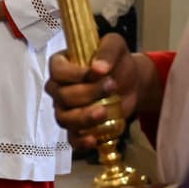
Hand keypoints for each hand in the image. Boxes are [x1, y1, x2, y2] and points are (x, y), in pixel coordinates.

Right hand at [46, 33, 149, 149]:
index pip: (57, 71)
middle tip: (112, 86)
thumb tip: (98, 68)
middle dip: (88, 94)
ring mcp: (65, 110)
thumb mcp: (116, 46)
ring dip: (84, 118)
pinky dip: (81, 141)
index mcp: (61, 66)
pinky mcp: (77, 128)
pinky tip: (94, 140)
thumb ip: (107, 51)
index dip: (75, 75)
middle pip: (63, 96)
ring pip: (65, 119)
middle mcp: (58, 89)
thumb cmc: (117, 63)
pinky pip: (72, 138)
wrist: (131, 83)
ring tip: (105, 112)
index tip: (97, 73)